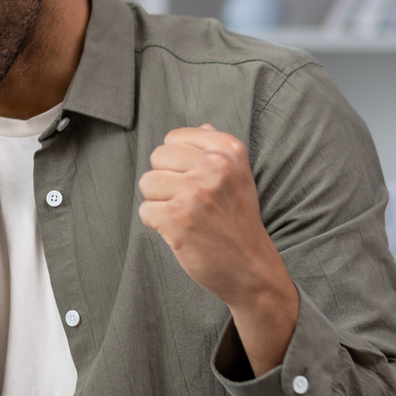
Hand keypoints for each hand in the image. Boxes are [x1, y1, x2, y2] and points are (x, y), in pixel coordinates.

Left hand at [137, 124, 298, 375]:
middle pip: (157, 157)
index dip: (176, 163)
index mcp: (229, 151)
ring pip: (147, 182)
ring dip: (159, 202)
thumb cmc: (238, 222)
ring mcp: (195, 192)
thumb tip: (203, 126)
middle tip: (190, 203)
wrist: (251, 268)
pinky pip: (145, 210)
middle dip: (166, 180)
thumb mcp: (239, 179)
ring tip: (185, 217)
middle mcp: (214, 166)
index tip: (197, 182)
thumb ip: (218, 151)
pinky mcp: (177, 218)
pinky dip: (157, 224)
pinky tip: (180, 232)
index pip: (173, 138)